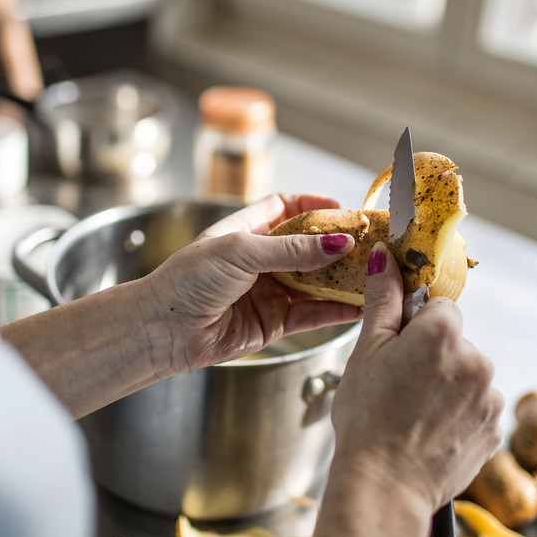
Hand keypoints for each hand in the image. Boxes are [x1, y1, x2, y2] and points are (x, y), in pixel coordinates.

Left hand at [147, 193, 363, 372]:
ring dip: (341, 279)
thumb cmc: (187, 281)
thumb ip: (292, 250)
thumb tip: (338, 242)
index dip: (313, 206)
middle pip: (308, 247)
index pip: (285, 209)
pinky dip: (335, 311)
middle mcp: (259, 260)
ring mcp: (268, 291)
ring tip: (372, 274)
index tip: (343, 209)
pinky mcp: (273, 323)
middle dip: (338, 245)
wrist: (165, 330)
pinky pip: (312, 314)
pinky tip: (358, 306)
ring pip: (315, 282)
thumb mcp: (240, 251)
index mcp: (245, 231)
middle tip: (369, 243)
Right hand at [331, 241, 503, 510]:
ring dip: (448, 389)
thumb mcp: (366, 351)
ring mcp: (490, 397)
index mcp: (443, 333)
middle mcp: (476, 359)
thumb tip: (386, 257)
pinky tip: (430, 433)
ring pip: (467, 377)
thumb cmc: (368, 418)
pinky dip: (458, 418)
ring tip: (413, 416)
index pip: (439, 308)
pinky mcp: (495, 430)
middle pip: (455, 343)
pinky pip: (477, 410)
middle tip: (399, 387)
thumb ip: (383, 300)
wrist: (384, 486)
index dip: (415, 327)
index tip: (398, 350)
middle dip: (433, 359)